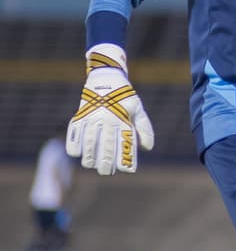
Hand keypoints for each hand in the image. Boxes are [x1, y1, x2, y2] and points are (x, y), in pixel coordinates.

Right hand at [66, 44, 155, 174]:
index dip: (125, 159)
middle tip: (106, 172)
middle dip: (106, 163)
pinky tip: (77, 154)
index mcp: (123, 119)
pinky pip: (74, 133)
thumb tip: (146, 148)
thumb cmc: (125, 99)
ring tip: (92, 165)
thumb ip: (144, 130)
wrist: (106, 79)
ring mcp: (91, 118)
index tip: (126, 170)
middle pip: (105, 147)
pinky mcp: (79, 116)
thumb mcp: (139, 111)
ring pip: (88, 143)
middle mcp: (107, 120)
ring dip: (89, 156)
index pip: (125, 144)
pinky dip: (74, 144)